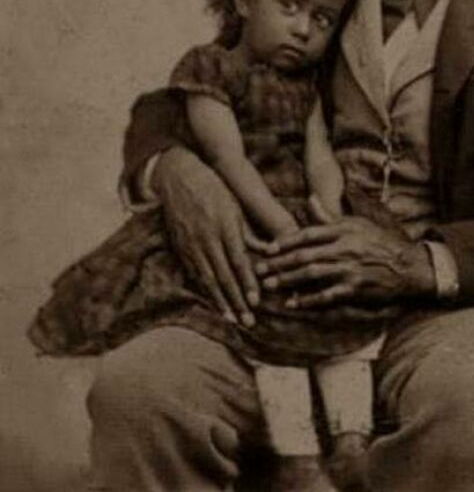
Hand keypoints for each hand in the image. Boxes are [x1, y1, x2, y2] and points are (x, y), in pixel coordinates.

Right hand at [155, 147, 274, 325]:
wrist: (180, 177)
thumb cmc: (215, 189)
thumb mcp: (235, 205)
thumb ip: (248, 232)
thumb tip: (267, 252)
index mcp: (226, 226)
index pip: (239, 261)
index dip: (248, 283)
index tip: (257, 302)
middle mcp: (208, 238)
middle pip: (224, 276)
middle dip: (237, 300)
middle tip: (248, 321)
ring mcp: (192, 244)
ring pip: (207, 279)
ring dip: (220, 301)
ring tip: (231, 319)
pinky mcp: (181, 247)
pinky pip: (194, 273)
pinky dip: (204, 290)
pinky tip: (213, 302)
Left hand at [254, 197, 435, 308]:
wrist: (407, 265)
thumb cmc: (380, 242)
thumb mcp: (357, 223)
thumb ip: (329, 216)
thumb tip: (309, 199)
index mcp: (343, 230)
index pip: (308, 234)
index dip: (286, 242)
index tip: (268, 249)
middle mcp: (344, 247)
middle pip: (305, 255)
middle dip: (279, 263)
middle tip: (260, 270)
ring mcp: (349, 269)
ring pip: (312, 274)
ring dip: (288, 280)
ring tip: (269, 285)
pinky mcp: (355, 289)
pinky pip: (327, 295)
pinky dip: (308, 300)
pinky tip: (293, 303)